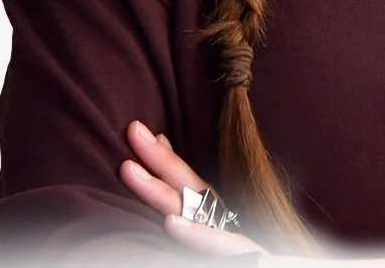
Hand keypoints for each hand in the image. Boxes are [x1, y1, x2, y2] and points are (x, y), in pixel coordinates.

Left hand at [120, 119, 268, 257]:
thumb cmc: (256, 256)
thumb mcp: (228, 242)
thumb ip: (207, 225)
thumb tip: (172, 211)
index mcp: (224, 221)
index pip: (194, 186)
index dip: (170, 161)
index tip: (150, 135)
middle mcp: (229, 225)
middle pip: (190, 187)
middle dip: (159, 158)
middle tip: (132, 130)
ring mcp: (237, 240)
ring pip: (195, 211)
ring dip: (160, 190)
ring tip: (128, 170)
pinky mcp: (247, 257)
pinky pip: (219, 245)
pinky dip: (196, 234)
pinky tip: (170, 223)